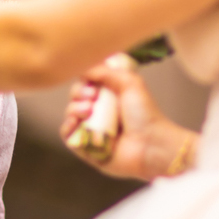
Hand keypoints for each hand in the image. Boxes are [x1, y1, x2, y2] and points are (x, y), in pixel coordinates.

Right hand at [60, 59, 196, 179]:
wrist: (151, 142)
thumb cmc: (144, 113)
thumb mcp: (129, 82)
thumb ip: (105, 71)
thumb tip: (83, 69)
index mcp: (109, 99)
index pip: (85, 86)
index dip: (84, 83)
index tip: (92, 85)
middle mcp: (100, 115)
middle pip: (75, 100)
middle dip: (78, 95)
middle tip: (92, 97)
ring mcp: (93, 132)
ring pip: (70, 117)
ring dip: (73, 109)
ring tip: (88, 111)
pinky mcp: (88, 150)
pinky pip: (69, 138)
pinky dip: (67, 128)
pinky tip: (74, 122)